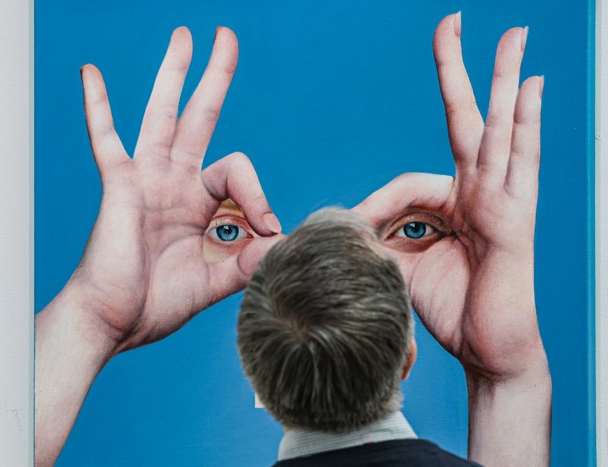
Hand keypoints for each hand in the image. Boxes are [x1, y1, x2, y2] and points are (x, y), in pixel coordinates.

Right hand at [63, 26, 281, 353]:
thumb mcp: (215, 282)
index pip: (237, 173)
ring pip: (162, 115)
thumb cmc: (156, 305)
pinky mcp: (118, 185)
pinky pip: (105, 138)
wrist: (113, 322)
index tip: (266, 229)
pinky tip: (90, 72)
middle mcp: (174, 184)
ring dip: (173, 75)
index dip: (258, 194)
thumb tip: (284, 242)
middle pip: (200, 118)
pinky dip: (97, 107)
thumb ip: (248, 262)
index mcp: (199, 205)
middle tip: (226, 37)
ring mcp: (145, 180)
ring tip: (184, 35)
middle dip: (214, 79)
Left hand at [354, 13, 545, 379]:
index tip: (356, 230)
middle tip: (453, 22)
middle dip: (460, 72)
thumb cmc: (448, 308)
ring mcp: (502, 200)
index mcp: (450, 204)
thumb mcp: (398, 267)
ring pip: (500, 128)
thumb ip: (376, 239)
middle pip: (467, 120)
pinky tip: (533, 88)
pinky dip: (528, 124)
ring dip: (505, 80)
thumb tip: (347, 224)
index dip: (376, 205)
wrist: (488, 348)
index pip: (407, 181)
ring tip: (513, 36)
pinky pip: (522, 164)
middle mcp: (479, 192)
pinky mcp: (517, 218)